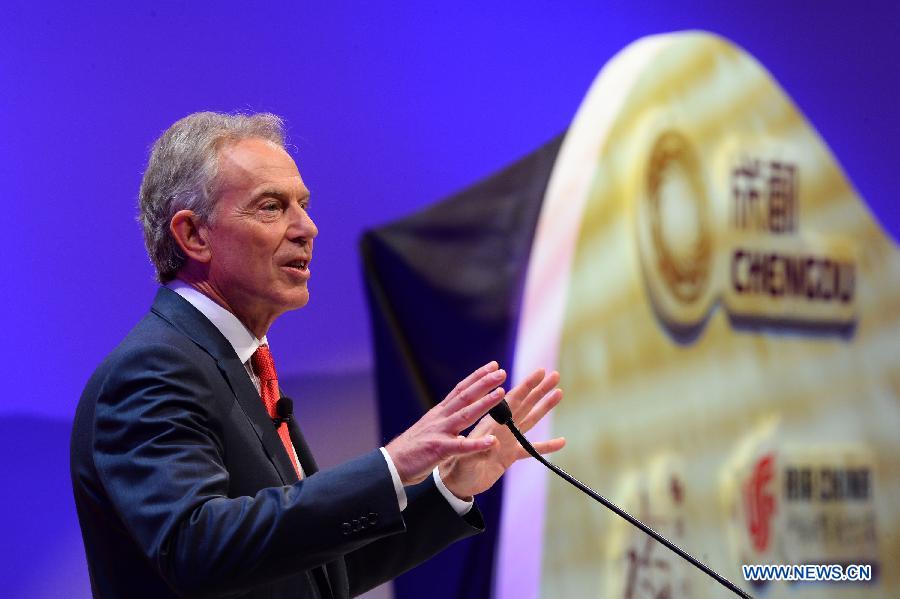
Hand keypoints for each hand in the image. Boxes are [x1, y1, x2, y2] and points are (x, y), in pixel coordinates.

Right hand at [385, 361, 508, 485]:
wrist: (390, 465)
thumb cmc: (412, 450)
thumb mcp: (430, 429)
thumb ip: (445, 421)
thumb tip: (459, 416)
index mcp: (439, 413)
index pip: (460, 390)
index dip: (477, 377)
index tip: (492, 366)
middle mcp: (440, 418)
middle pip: (465, 397)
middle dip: (484, 383)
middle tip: (501, 371)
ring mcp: (439, 433)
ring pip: (465, 415)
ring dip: (484, 403)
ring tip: (501, 393)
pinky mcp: (438, 450)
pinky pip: (460, 447)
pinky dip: (476, 444)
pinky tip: (491, 441)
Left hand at [438, 368, 564, 499]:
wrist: (455, 482)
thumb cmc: (456, 469)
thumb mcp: (464, 459)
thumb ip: (478, 450)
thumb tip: (495, 442)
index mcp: (491, 425)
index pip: (511, 401)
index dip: (526, 386)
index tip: (539, 373)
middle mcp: (501, 428)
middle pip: (524, 404)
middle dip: (539, 389)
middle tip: (554, 374)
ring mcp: (508, 440)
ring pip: (530, 419)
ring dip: (545, 406)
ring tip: (559, 392)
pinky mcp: (511, 456)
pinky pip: (532, 449)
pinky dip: (547, 446)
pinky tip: (562, 441)